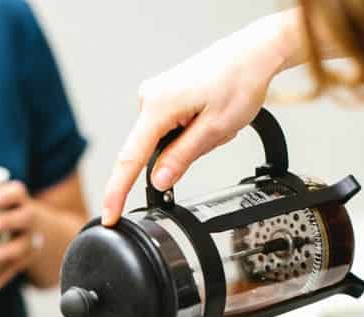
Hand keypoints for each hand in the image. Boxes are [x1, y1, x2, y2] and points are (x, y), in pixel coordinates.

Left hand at [0, 181, 41, 292]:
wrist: (38, 231)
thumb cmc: (0, 211)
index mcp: (18, 201)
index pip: (17, 192)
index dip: (6, 194)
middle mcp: (28, 219)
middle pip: (24, 217)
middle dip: (6, 221)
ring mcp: (30, 240)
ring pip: (22, 246)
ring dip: (5, 252)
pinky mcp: (26, 260)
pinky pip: (15, 270)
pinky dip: (2, 277)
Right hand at [102, 11, 296, 225]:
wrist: (253, 55)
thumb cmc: (239, 82)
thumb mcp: (215, 130)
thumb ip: (181, 158)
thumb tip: (157, 181)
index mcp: (157, 106)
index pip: (129, 159)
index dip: (117, 192)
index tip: (110, 215)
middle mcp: (149, 97)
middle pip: (150, 150)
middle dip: (182, 154)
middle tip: (214, 136)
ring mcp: (155, 94)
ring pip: (163, 140)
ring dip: (191, 141)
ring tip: (216, 122)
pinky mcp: (163, 94)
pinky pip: (168, 127)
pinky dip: (190, 130)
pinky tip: (209, 115)